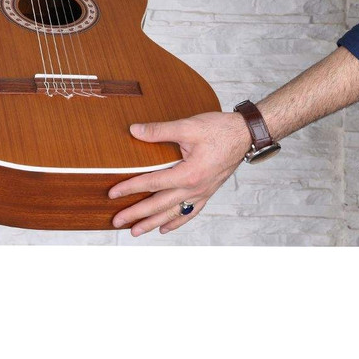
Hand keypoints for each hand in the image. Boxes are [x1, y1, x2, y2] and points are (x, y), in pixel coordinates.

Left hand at [108, 112, 252, 235]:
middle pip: (159, 205)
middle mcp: (195, 188)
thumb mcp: (188, 126)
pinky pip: (190, 212)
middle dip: (136, 215)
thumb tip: (134, 130)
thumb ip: (159, 131)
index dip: (130, 189)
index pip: (152, 184)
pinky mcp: (208, 191)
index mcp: (188, 174)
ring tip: (136, 232)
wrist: (246, 134)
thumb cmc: (219, 129)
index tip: (112, 195)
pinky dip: (177, 221)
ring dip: (153, 223)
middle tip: (117, 222)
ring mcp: (202, 192)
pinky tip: (166, 228)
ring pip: (174, 213)